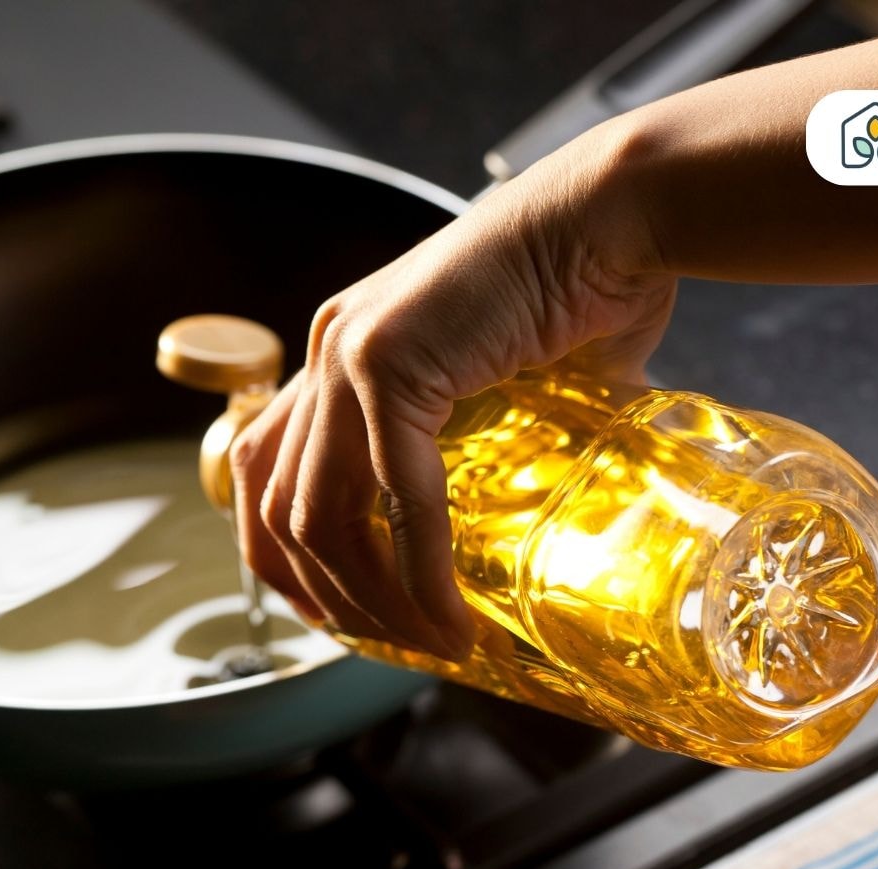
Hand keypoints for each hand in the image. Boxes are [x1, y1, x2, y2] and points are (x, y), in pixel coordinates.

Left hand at [230, 122, 677, 659]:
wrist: (615, 215)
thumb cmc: (581, 282)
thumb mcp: (506, 375)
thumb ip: (489, 436)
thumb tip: (532, 505)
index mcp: (343, 348)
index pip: (263, 465)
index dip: (281, 553)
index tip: (332, 610)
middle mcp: (328, 347)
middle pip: (273, 501)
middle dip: (319, 592)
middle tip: (379, 644)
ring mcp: (349, 352)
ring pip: (318, 514)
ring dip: (368, 598)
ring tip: (427, 641)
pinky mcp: (391, 361)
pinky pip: (396, 496)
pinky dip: (419, 571)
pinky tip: (451, 616)